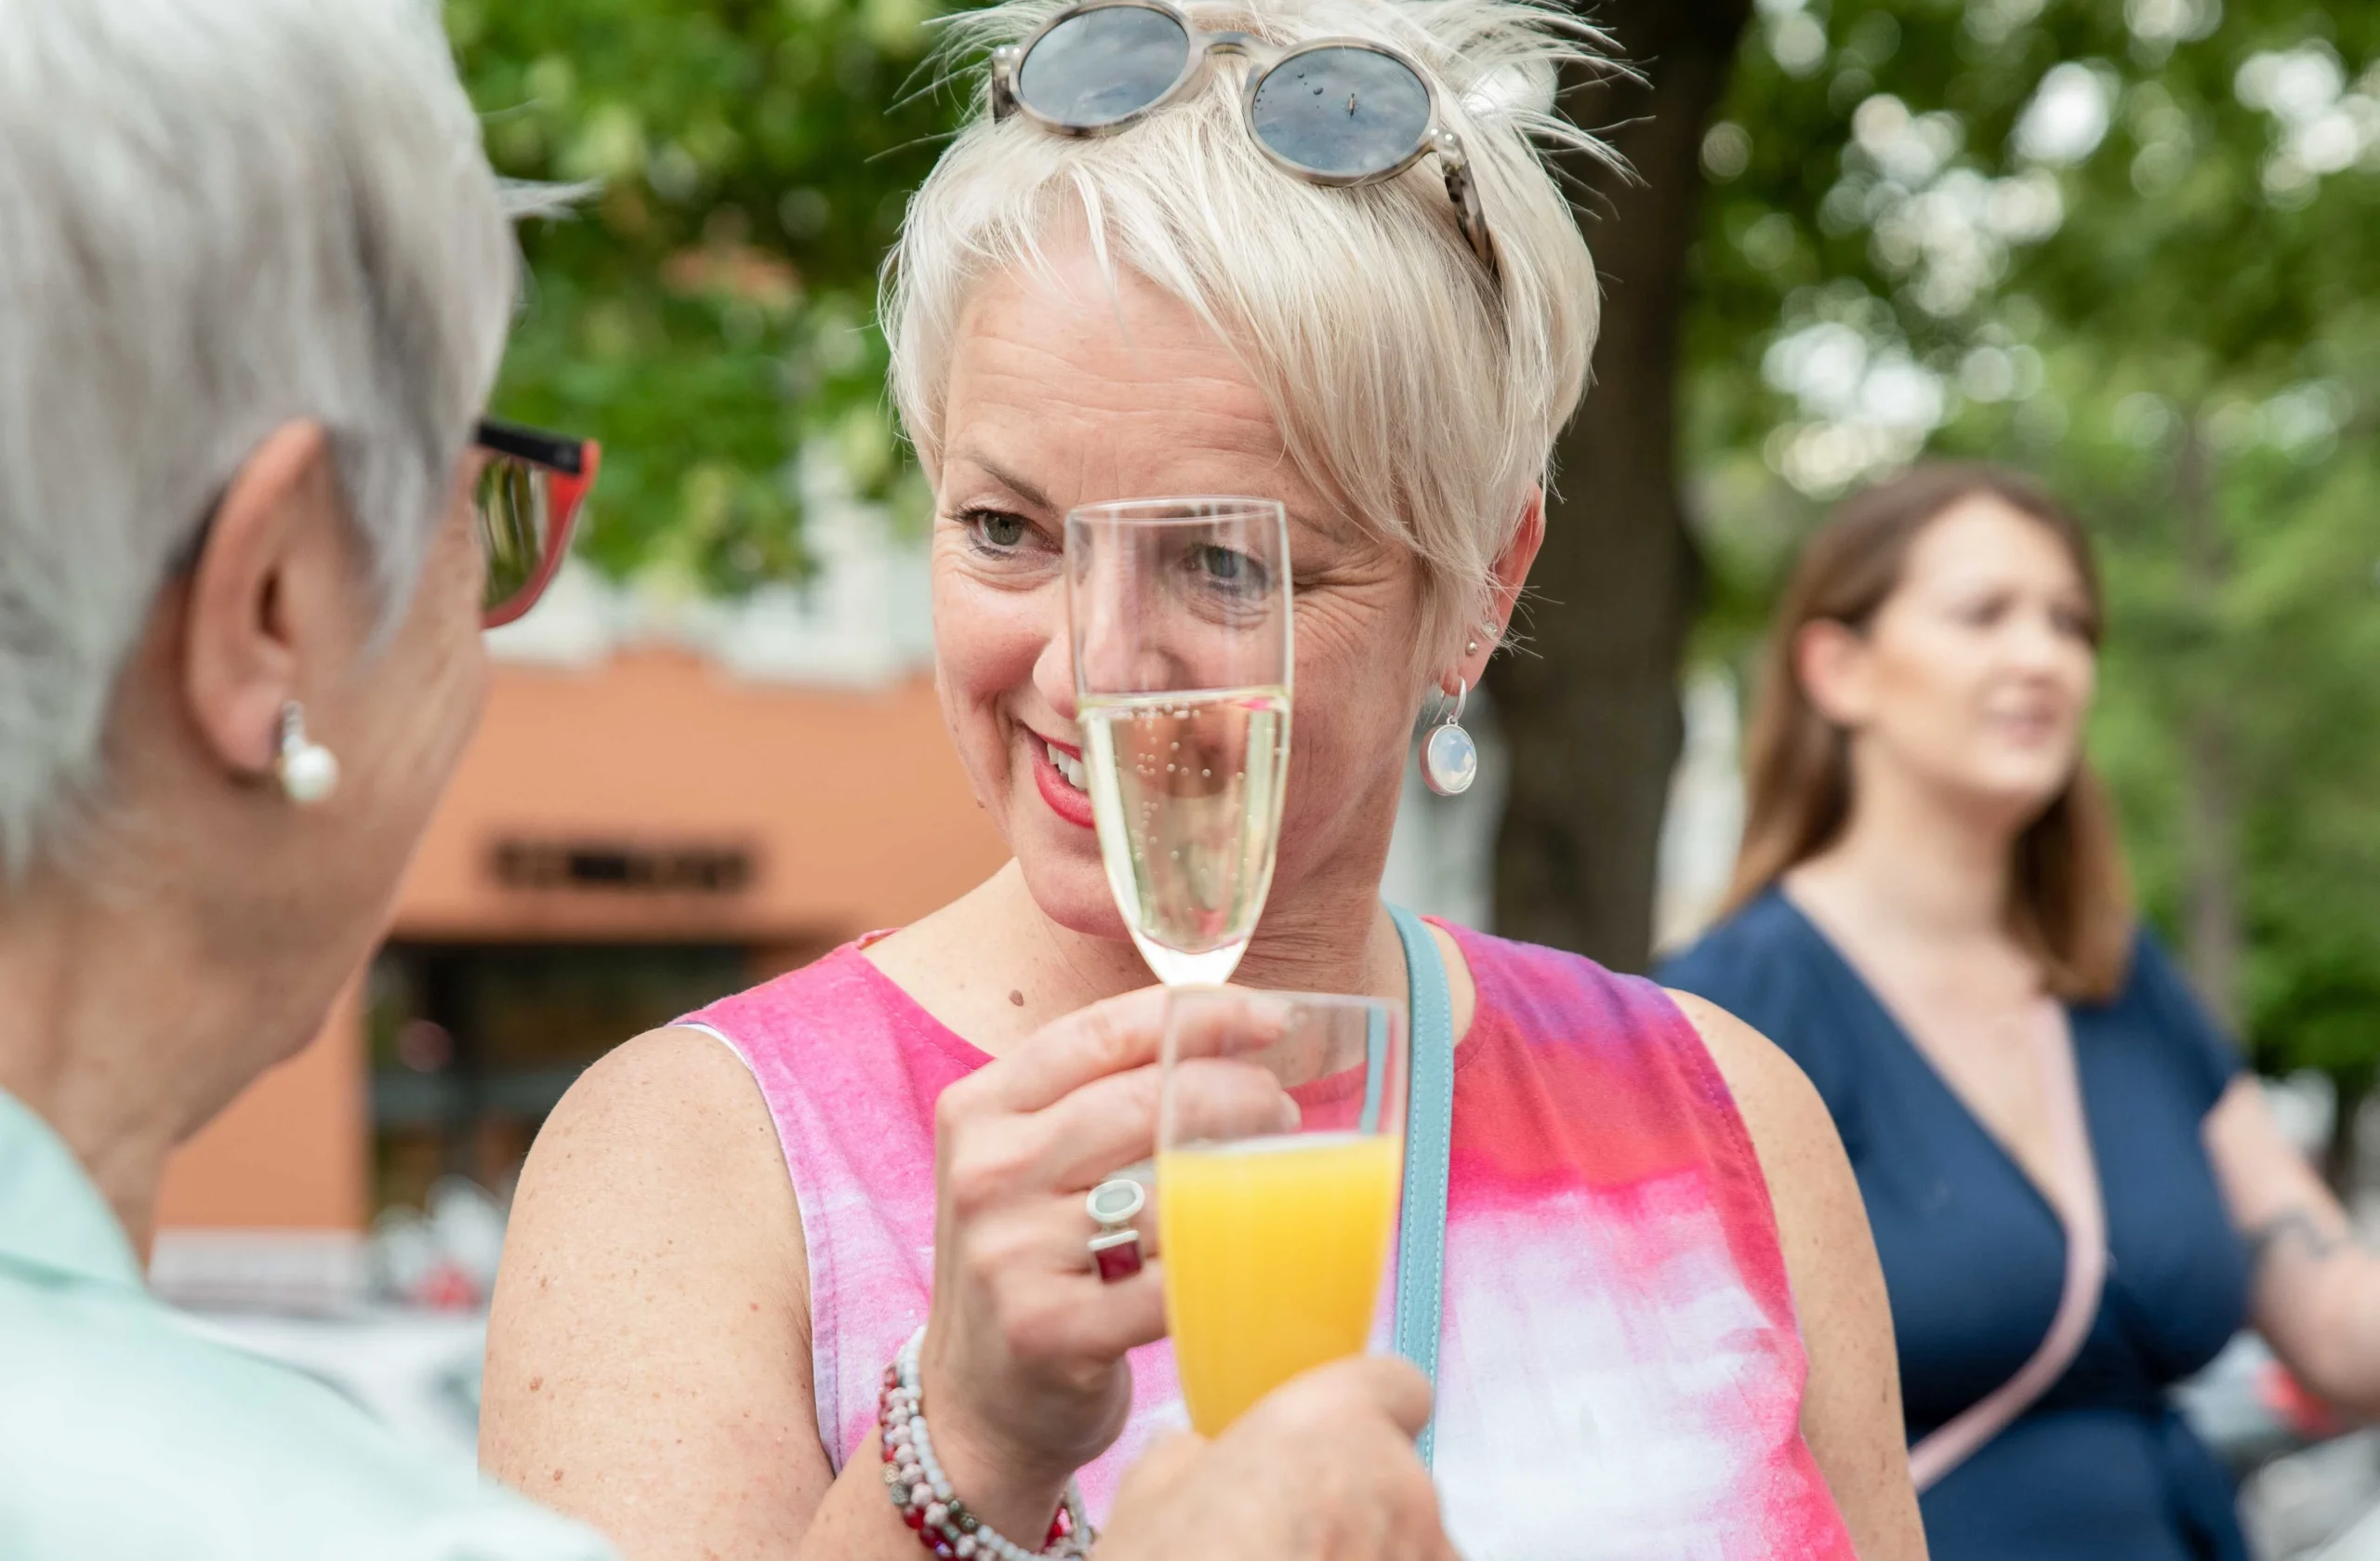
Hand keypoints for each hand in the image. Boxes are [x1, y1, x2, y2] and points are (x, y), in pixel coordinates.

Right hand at [919, 987, 1293, 1531]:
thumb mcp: (1028, 1161)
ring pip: (1164, 1191)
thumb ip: (1095, 1097)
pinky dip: (1223, 1264)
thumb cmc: (1030, 1259)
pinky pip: (1166, 1282)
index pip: (1099, 1033)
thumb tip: (1223, 1033)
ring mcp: (1009, 1254)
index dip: (1197, 1015)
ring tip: (1277, 1170)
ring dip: (1244, 1177)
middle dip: (1237, 1093)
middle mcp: (986, 1172)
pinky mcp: (1047, 1330)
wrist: (974, 1400)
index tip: (1268, 1017)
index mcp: (979, 1110)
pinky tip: (1249, 1254)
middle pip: (1143, 1103)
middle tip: (1280, 1108)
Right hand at [1101, 1357, 1456, 1560]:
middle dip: (1356, 1504)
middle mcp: (1400, 1486)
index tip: (1332, 1441)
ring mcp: (1425, 1557)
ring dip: (1367, 1556)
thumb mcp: (1148, 1500)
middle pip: (1398, 1477)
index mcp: (1335, 1423)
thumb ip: (1194, 1457)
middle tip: (1286, 1537)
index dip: (1369, 1412)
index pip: (1399, 1386)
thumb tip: (1193, 1457)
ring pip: (1410, 1545)